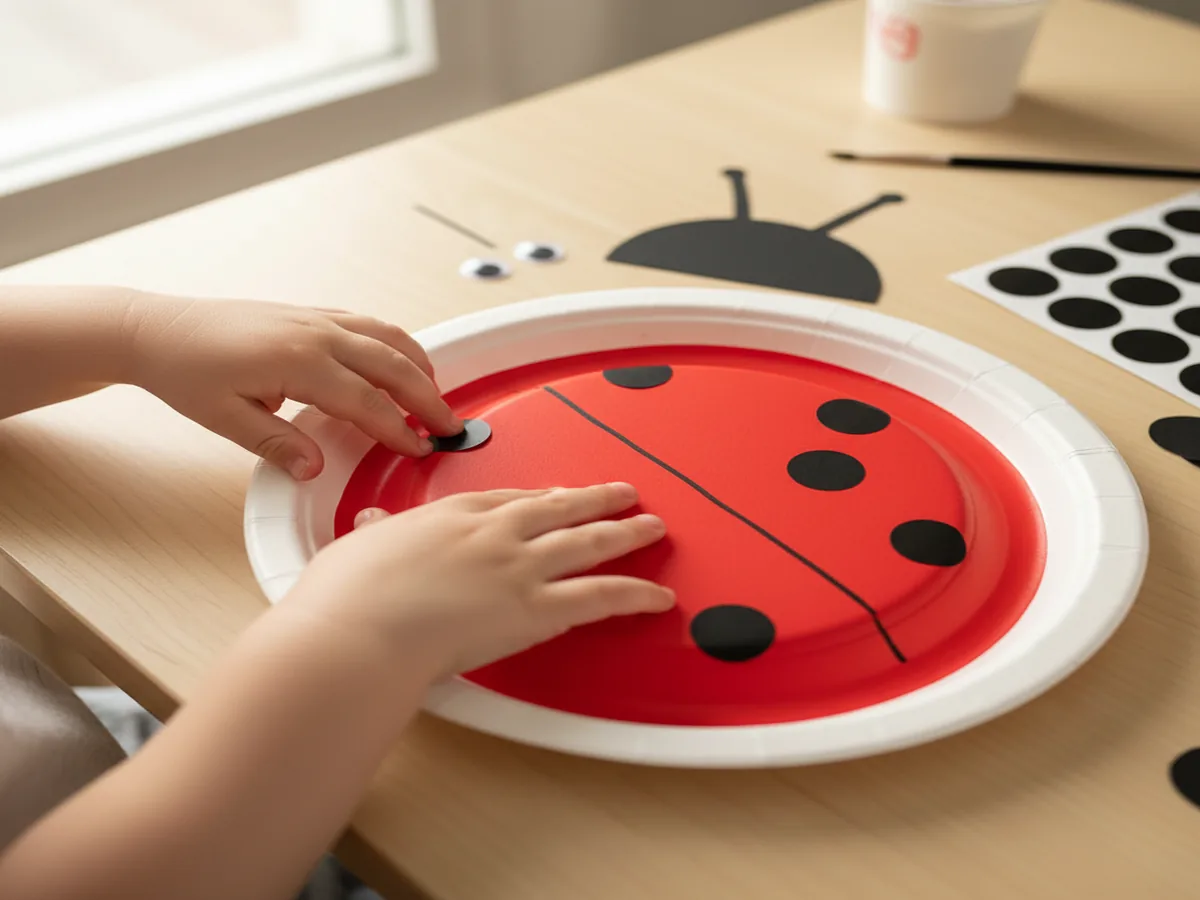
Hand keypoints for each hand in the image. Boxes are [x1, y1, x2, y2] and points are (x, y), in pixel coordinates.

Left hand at [126, 294, 460, 478]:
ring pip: (387, 336)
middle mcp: (315, 334)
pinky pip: (368, 324)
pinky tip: (403, 361)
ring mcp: (315, 318)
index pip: (366, 402)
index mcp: (298, 362)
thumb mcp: (225, 419)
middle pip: (392, 365)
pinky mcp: (310, 313)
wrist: (159, 329)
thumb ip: (277, 444)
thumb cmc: (187, 371)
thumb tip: (316, 468)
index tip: (419, 449)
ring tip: (436, 394)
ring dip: (418, 364)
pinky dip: (396, 343)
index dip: (398, 430)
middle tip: (449, 426)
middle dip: (426, 397)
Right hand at [284, 482, 673, 678]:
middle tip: (623, 493)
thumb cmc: (347, 597)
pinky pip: (599, 597)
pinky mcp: (536, 610)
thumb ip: (376, 532)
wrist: (358, 632)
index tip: (558, 495)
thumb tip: (372, 521)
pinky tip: (658, 595)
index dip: (540, 498)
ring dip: (625, 533)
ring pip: (587, 543)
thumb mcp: (356, 546)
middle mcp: (493, 533)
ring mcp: (519, 568)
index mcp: (451, 514)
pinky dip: (634, 595)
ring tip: (653, 527)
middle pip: (558, 508)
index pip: (508, 498)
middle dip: (595, 499)